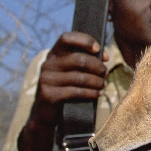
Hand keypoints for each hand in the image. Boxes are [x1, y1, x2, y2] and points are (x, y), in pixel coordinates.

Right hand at [18, 32, 107, 150]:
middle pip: (79, 59)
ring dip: (97, 81)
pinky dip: (91, 93)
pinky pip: (76, 92)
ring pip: (80, 77)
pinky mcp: (49, 95)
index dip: (84, 40)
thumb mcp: (70, 71)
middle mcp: (48, 64)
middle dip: (97, 66)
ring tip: (103, 84)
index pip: (66, 38)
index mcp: (53, 54)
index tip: (98, 49)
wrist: (45, 112)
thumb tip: (104, 57)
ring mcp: (47, 79)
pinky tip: (98, 93)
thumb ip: (84, 60)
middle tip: (105, 73)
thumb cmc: (64, 87)